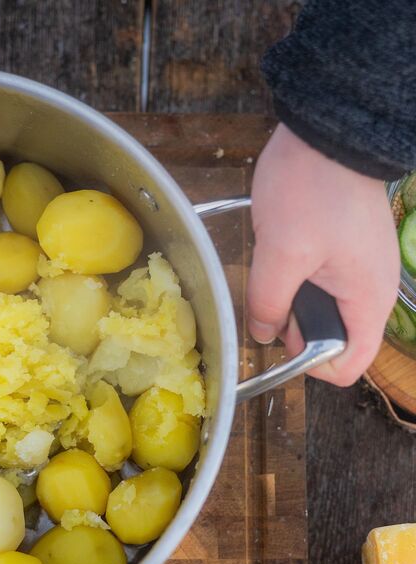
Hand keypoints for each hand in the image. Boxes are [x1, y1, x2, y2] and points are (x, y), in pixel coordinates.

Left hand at [248, 123, 399, 385]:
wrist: (328, 131)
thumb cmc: (313, 189)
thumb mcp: (280, 254)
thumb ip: (268, 303)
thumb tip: (262, 334)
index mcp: (368, 300)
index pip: (350, 364)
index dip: (312, 365)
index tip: (283, 337)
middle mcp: (369, 291)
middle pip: (331, 338)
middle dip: (296, 328)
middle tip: (273, 294)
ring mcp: (357, 270)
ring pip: (319, 310)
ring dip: (290, 301)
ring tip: (275, 267)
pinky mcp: (342, 252)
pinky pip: (316, 284)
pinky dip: (293, 279)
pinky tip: (280, 254)